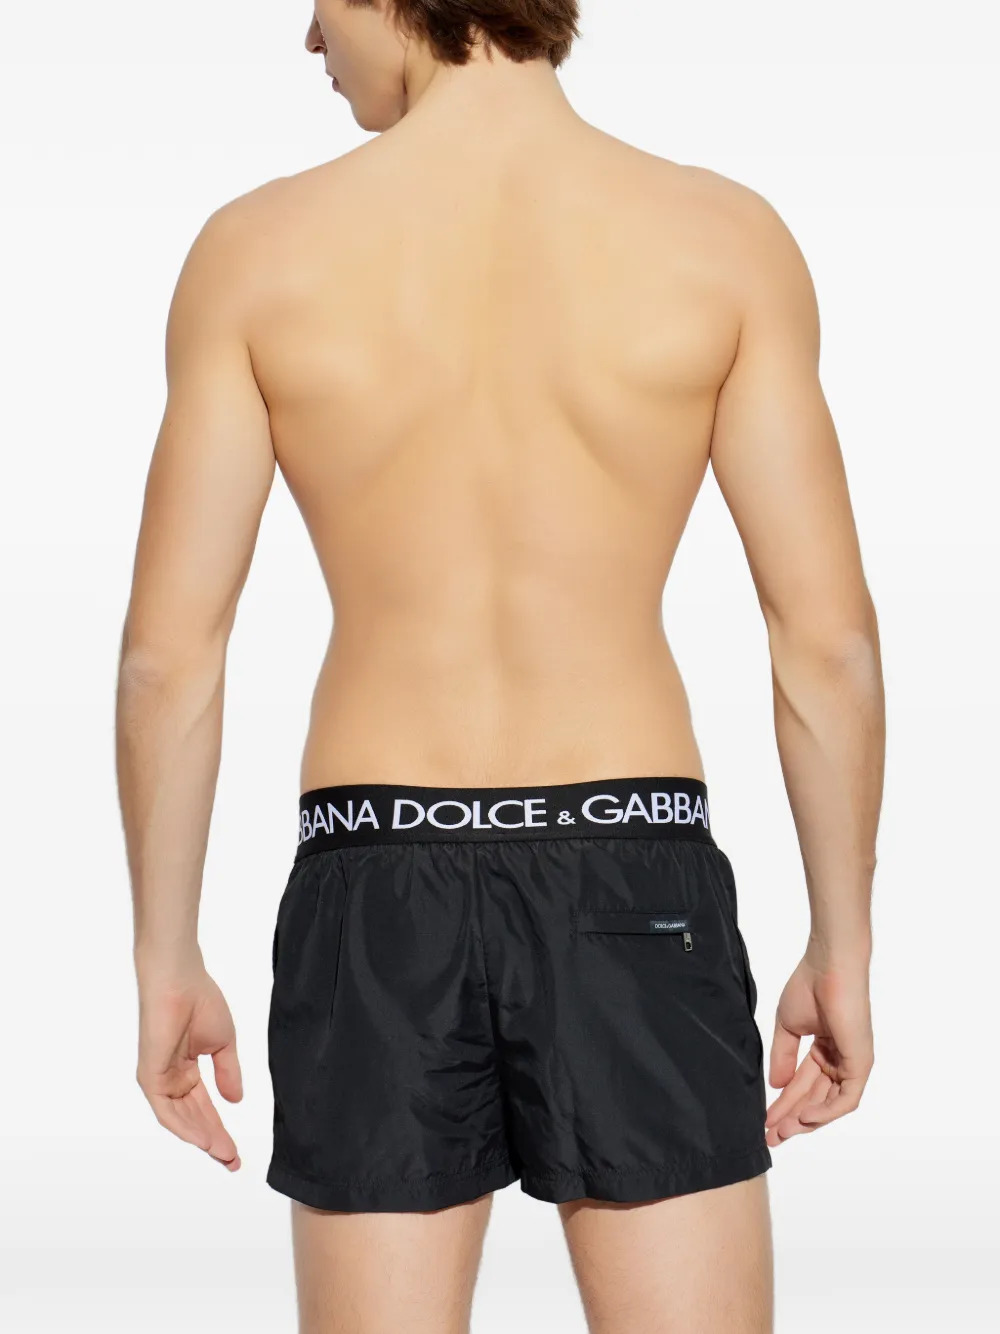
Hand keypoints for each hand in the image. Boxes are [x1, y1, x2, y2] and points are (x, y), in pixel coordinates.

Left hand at [136, 964, 242, 1169]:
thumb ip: (228, 1074)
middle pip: (194, 1118)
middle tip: (232, 1161)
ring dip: (202, 1138)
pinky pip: (166, 1109)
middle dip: (214, 1140)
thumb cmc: (200, 1002)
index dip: (221, 1129)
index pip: (204, 1108)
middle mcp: (171, 1079)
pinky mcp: (150, 1075)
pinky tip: (203, 1139)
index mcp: (187, 1070)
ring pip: (181, 1119)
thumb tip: (235, 1101)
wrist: (180, 980)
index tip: (236, 1151)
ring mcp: (159, 1079)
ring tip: (223, 1154)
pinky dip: (185, 1127)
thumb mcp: (223, 1044)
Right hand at [764, 952, 872, 1146]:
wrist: (828, 967)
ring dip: (805, 1120)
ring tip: (781, 1131)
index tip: (764, 1120)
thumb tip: (776, 1085)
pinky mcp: (860, 1064)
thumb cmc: (808, 988)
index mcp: (824, 1050)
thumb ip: (783, 1058)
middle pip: (813, 1098)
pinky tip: (803, 1119)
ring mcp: (851, 1064)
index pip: (802, 1085)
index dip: (783, 1103)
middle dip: (791, 1118)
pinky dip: (825, 1112)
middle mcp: (839, 1060)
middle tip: (769, 1135)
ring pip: (828, 1103)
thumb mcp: (788, 1028)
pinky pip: (845, 1099)